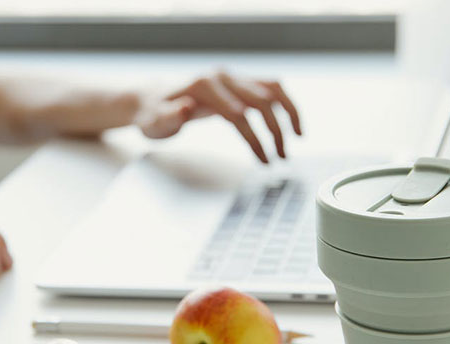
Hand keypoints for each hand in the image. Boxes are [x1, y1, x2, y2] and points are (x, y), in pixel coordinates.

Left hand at [134, 72, 301, 162]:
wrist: (152, 99)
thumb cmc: (153, 114)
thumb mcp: (153, 121)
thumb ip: (168, 116)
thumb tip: (185, 108)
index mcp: (203, 85)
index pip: (237, 113)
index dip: (254, 138)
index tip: (264, 161)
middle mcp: (222, 77)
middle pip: (260, 100)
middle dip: (275, 131)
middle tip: (281, 158)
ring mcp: (232, 77)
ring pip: (272, 88)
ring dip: (288, 113)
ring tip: (298, 138)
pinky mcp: (238, 82)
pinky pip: (269, 87)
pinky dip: (284, 104)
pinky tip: (292, 124)